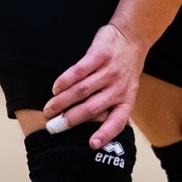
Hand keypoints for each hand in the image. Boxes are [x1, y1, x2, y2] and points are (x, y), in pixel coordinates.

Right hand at [43, 23, 145, 148]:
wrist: (132, 37)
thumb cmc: (125, 68)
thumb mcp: (127, 90)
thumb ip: (113, 106)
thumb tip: (92, 131)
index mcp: (127, 99)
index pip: (118, 121)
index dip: (105, 134)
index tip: (91, 144)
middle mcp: (119, 87)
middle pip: (91, 108)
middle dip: (70, 119)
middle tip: (52, 127)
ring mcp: (110, 71)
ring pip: (82, 90)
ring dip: (62, 102)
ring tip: (49, 109)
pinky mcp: (100, 55)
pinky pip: (79, 70)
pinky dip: (65, 80)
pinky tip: (56, 88)